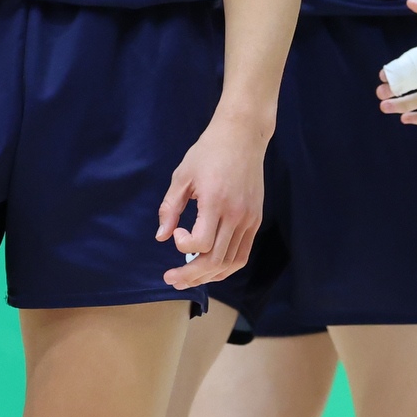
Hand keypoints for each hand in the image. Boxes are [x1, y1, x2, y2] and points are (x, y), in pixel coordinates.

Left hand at [155, 113, 270, 288]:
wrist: (242, 136)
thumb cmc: (208, 152)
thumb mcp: (182, 175)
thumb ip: (170, 208)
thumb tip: (161, 237)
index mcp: (215, 201)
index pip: (201, 243)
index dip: (184, 246)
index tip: (178, 234)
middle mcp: (236, 213)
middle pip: (215, 259)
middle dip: (191, 275)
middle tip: (171, 280)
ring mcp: (249, 218)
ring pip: (231, 262)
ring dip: (209, 275)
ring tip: (189, 279)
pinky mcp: (255, 219)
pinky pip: (242, 253)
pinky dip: (227, 266)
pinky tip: (211, 269)